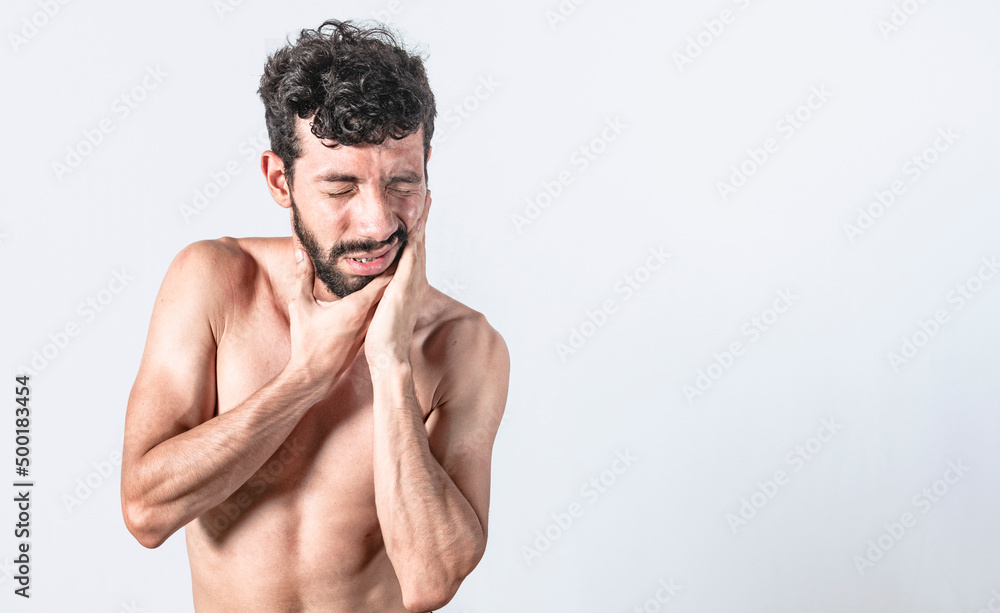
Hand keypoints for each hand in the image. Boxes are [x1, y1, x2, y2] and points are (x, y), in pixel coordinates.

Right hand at [285, 243, 392, 398]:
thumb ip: (303, 276)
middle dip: (397, 266)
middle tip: (405, 245)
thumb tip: (300, 251)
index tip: (403, 243)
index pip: (383, 279)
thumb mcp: (301, 305)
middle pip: (389, 287)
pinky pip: (380, 310)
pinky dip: (385, 297)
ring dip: (392, 282)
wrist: (314, 376)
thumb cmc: (306, 343)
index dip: (394, 260)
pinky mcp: (367, 333)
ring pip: (387, 299)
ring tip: (399, 261)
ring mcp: (370, 326)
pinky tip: (384, 288)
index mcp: (357, 307)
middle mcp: (369, 316)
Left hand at [365, 191, 431, 370]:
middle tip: (429, 197)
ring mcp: (411, 284)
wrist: (388, 356)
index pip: (413, 253)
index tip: (417, 214)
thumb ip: (383, 296)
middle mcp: (414, 281)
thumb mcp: (382, 310)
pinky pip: (411, 257)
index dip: (416, 232)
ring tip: (426, 201)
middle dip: (424, 220)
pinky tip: (415, 224)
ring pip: (419, 246)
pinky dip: (415, 240)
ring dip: (422, 222)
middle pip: (421, 243)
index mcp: (407, 285)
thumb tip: (378, 289)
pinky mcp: (404, 288)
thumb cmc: (382, 339)